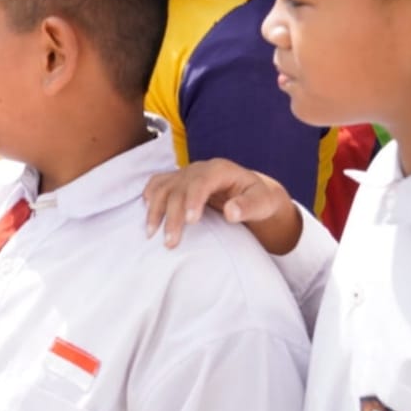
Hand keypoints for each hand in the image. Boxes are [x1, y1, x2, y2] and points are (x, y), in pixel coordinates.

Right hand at [143, 158, 300, 252]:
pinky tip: (147, 214)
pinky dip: (149, 197)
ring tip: (152, 234)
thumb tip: (231, 212)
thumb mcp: (264, 203)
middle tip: (170, 242)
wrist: (250, 193)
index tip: (190, 221)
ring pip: (162, 188)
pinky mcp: (176, 182)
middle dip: (172, 215)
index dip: (192, 199)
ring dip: (154, 211)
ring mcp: (184, 174)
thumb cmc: (259, 199)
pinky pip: (156, 185)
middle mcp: (198, 169)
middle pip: (178, 188)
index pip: (201, 181)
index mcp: (220, 169)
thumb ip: (249, 206)